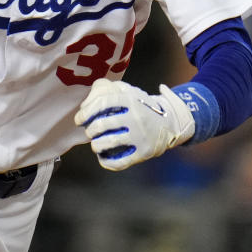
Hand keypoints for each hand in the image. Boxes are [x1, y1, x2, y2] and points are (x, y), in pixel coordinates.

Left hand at [74, 78, 194, 170]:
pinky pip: (120, 161)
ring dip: (96, 145)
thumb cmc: (144, 107)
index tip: (79, 119)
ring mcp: (140, 135)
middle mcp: (136, 117)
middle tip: (90, 132)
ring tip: (96, 145)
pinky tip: (103, 158)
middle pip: (102, 124)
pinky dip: (107, 162)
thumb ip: (111, 89)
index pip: (103, 102)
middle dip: (90, 130)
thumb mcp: (132, 91)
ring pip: (109, 142)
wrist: (172, 124)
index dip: (86, 111)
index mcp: (131, 100)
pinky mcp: (143, 152)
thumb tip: (87, 101)